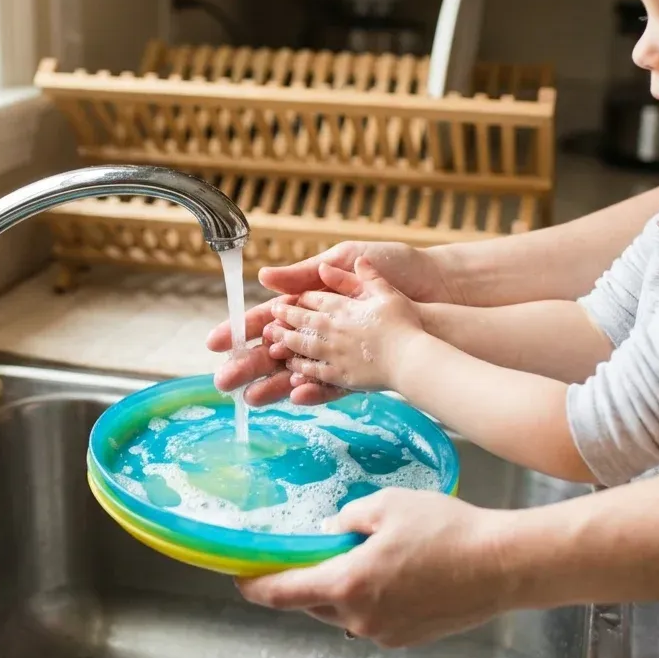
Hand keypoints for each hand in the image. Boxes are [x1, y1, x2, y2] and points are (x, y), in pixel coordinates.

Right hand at [207, 242, 449, 404]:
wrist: (442, 290)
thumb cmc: (398, 268)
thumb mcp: (345, 260)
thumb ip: (305, 272)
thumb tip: (265, 276)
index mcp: (315, 299)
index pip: (270, 318)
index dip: (243, 330)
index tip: (216, 342)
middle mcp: (324, 328)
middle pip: (277, 350)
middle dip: (248, 365)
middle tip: (222, 380)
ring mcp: (340, 350)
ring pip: (298, 371)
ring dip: (273, 384)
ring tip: (250, 397)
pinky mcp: (360, 367)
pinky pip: (330, 383)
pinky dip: (312, 390)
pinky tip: (295, 394)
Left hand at [236, 488, 512, 647]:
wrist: (501, 565)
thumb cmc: (447, 531)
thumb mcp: (388, 504)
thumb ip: (349, 516)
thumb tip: (335, 527)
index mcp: (347, 584)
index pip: (283, 593)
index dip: (256, 587)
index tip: (240, 579)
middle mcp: (359, 618)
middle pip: (312, 603)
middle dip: (306, 580)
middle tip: (307, 555)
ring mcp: (384, 633)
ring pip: (343, 612)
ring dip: (342, 589)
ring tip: (364, 557)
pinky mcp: (408, 638)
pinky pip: (373, 619)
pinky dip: (371, 599)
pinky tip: (394, 573)